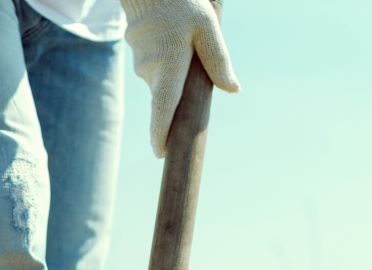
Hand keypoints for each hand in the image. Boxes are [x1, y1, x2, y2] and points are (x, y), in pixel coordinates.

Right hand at [123, 0, 239, 156]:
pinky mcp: (139, 55)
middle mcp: (150, 71)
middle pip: (169, 97)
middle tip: (195, 69)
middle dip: (182, 95)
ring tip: (184, 41)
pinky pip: (158, 68)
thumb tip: (233, 88)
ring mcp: (141, 64)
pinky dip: (168, 61)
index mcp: (168, 66)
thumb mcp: (207, 27)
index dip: (161, 133)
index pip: (163, 108)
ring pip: (165, 80)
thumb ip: (218, 59)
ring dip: (177, 71)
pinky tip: (173, 39)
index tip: (161, 153)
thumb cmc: (181, 2)